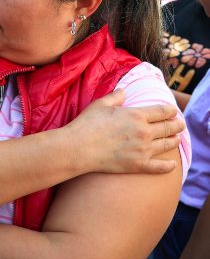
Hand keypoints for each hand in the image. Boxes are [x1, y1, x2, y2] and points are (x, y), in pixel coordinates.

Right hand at [68, 89, 185, 174]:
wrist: (78, 148)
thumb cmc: (86, 124)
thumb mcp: (100, 104)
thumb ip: (116, 96)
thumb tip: (124, 91)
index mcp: (136, 115)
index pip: (163, 111)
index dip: (171, 110)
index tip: (173, 111)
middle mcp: (144, 132)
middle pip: (169, 127)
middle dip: (177, 125)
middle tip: (180, 124)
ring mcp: (143, 150)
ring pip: (168, 145)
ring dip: (174, 140)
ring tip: (175, 138)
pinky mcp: (138, 165)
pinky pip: (160, 167)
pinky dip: (169, 166)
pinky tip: (172, 164)